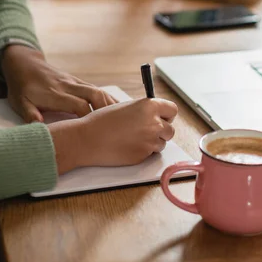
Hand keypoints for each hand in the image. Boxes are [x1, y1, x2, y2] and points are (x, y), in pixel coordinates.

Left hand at [1, 45, 116, 121]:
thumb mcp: (19, 102)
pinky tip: (117, 108)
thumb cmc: (21, 86)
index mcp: (55, 94)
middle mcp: (68, 86)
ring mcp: (74, 82)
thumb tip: (38, 127)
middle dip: (107, 110)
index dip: (89, 118)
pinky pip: (95, 88)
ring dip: (111, 103)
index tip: (97, 132)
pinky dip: (107, 98)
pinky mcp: (77, 81)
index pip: (78, 105)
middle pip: (94, 94)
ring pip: (98, 90)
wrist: (24, 63)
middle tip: (118, 126)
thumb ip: (29, 114)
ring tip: (125, 118)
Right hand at [48, 97, 178, 174]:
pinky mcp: (144, 156)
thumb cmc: (103, 120)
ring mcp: (150, 141)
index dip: (167, 114)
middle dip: (162, 131)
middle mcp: (153, 123)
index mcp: (149, 106)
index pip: (172, 110)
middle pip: (170, 129)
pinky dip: (144, 151)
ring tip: (134, 138)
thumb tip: (156, 116)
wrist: (89, 138)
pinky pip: (151, 154)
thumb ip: (144, 110)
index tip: (161, 117)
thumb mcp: (127, 107)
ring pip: (162, 143)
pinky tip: (129, 146)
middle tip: (148, 130)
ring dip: (153, 142)